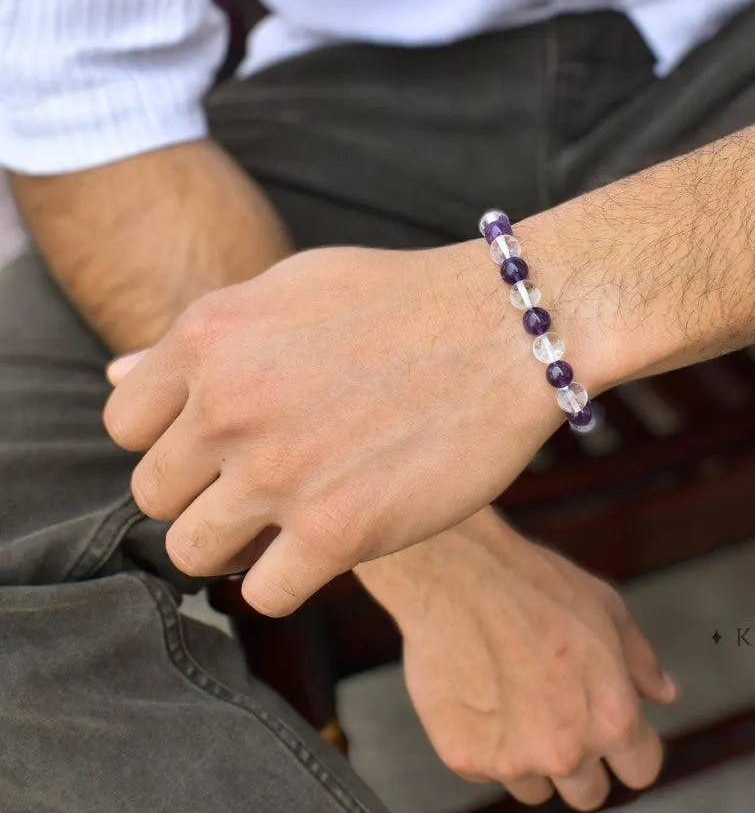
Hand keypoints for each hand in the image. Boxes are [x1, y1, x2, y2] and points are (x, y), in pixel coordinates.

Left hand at [103, 241, 586, 615]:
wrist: (509, 328)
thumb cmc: (405, 301)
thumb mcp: (291, 288)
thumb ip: (203, 340)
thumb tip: (116, 375)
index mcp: (208, 338)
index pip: (125, 427)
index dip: (172, 440)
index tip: (221, 442)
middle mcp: (229, 404)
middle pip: (156, 495)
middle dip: (205, 492)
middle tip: (268, 479)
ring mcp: (280, 472)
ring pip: (194, 553)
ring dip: (236, 543)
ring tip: (292, 516)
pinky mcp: (338, 532)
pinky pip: (263, 595)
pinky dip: (288, 578)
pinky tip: (328, 541)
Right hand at [358, 510, 675, 809]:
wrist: (457, 575)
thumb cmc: (531, 585)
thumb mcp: (607, 608)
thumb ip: (640, 661)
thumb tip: (664, 692)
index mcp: (611, 716)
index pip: (641, 770)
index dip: (630, 747)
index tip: (613, 730)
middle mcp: (566, 749)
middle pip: (589, 794)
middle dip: (581, 761)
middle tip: (558, 711)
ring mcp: (512, 760)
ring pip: (535, 787)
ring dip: (530, 755)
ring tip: (514, 696)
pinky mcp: (466, 758)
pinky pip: (486, 769)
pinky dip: (486, 742)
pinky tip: (482, 693)